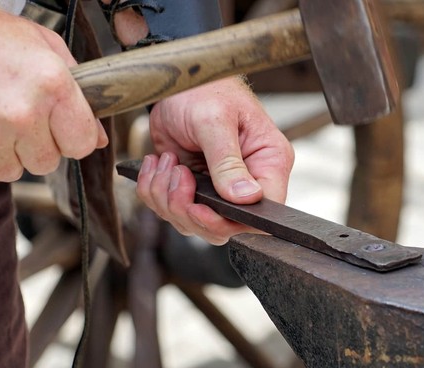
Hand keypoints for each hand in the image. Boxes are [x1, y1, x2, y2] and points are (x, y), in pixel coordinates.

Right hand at [0, 2, 107, 181]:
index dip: (71, 138)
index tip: (59, 130)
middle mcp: (25, 115)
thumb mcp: (42, 46)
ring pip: (14, 172)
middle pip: (48, 163)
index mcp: (53, 86)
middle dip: (36, 147)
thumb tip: (100, 138)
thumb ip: (78, 92)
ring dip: (4, 154)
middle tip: (17, 120)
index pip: (83, 144)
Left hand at [136, 77, 294, 244]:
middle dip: (189, 210)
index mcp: (268, 163)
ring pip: (192, 222)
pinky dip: (155, 191)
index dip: (229, 221)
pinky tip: (158, 163)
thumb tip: (247, 197)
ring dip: (167, 198)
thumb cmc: (205, 89)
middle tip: (176, 176)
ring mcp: (219, 188)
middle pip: (223, 227)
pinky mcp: (193, 188)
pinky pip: (171, 210)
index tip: (200, 207)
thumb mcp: (215, 121)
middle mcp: (247, 181)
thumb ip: (228, 162)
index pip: (262, 213)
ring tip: (166, 162)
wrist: (175, 82)